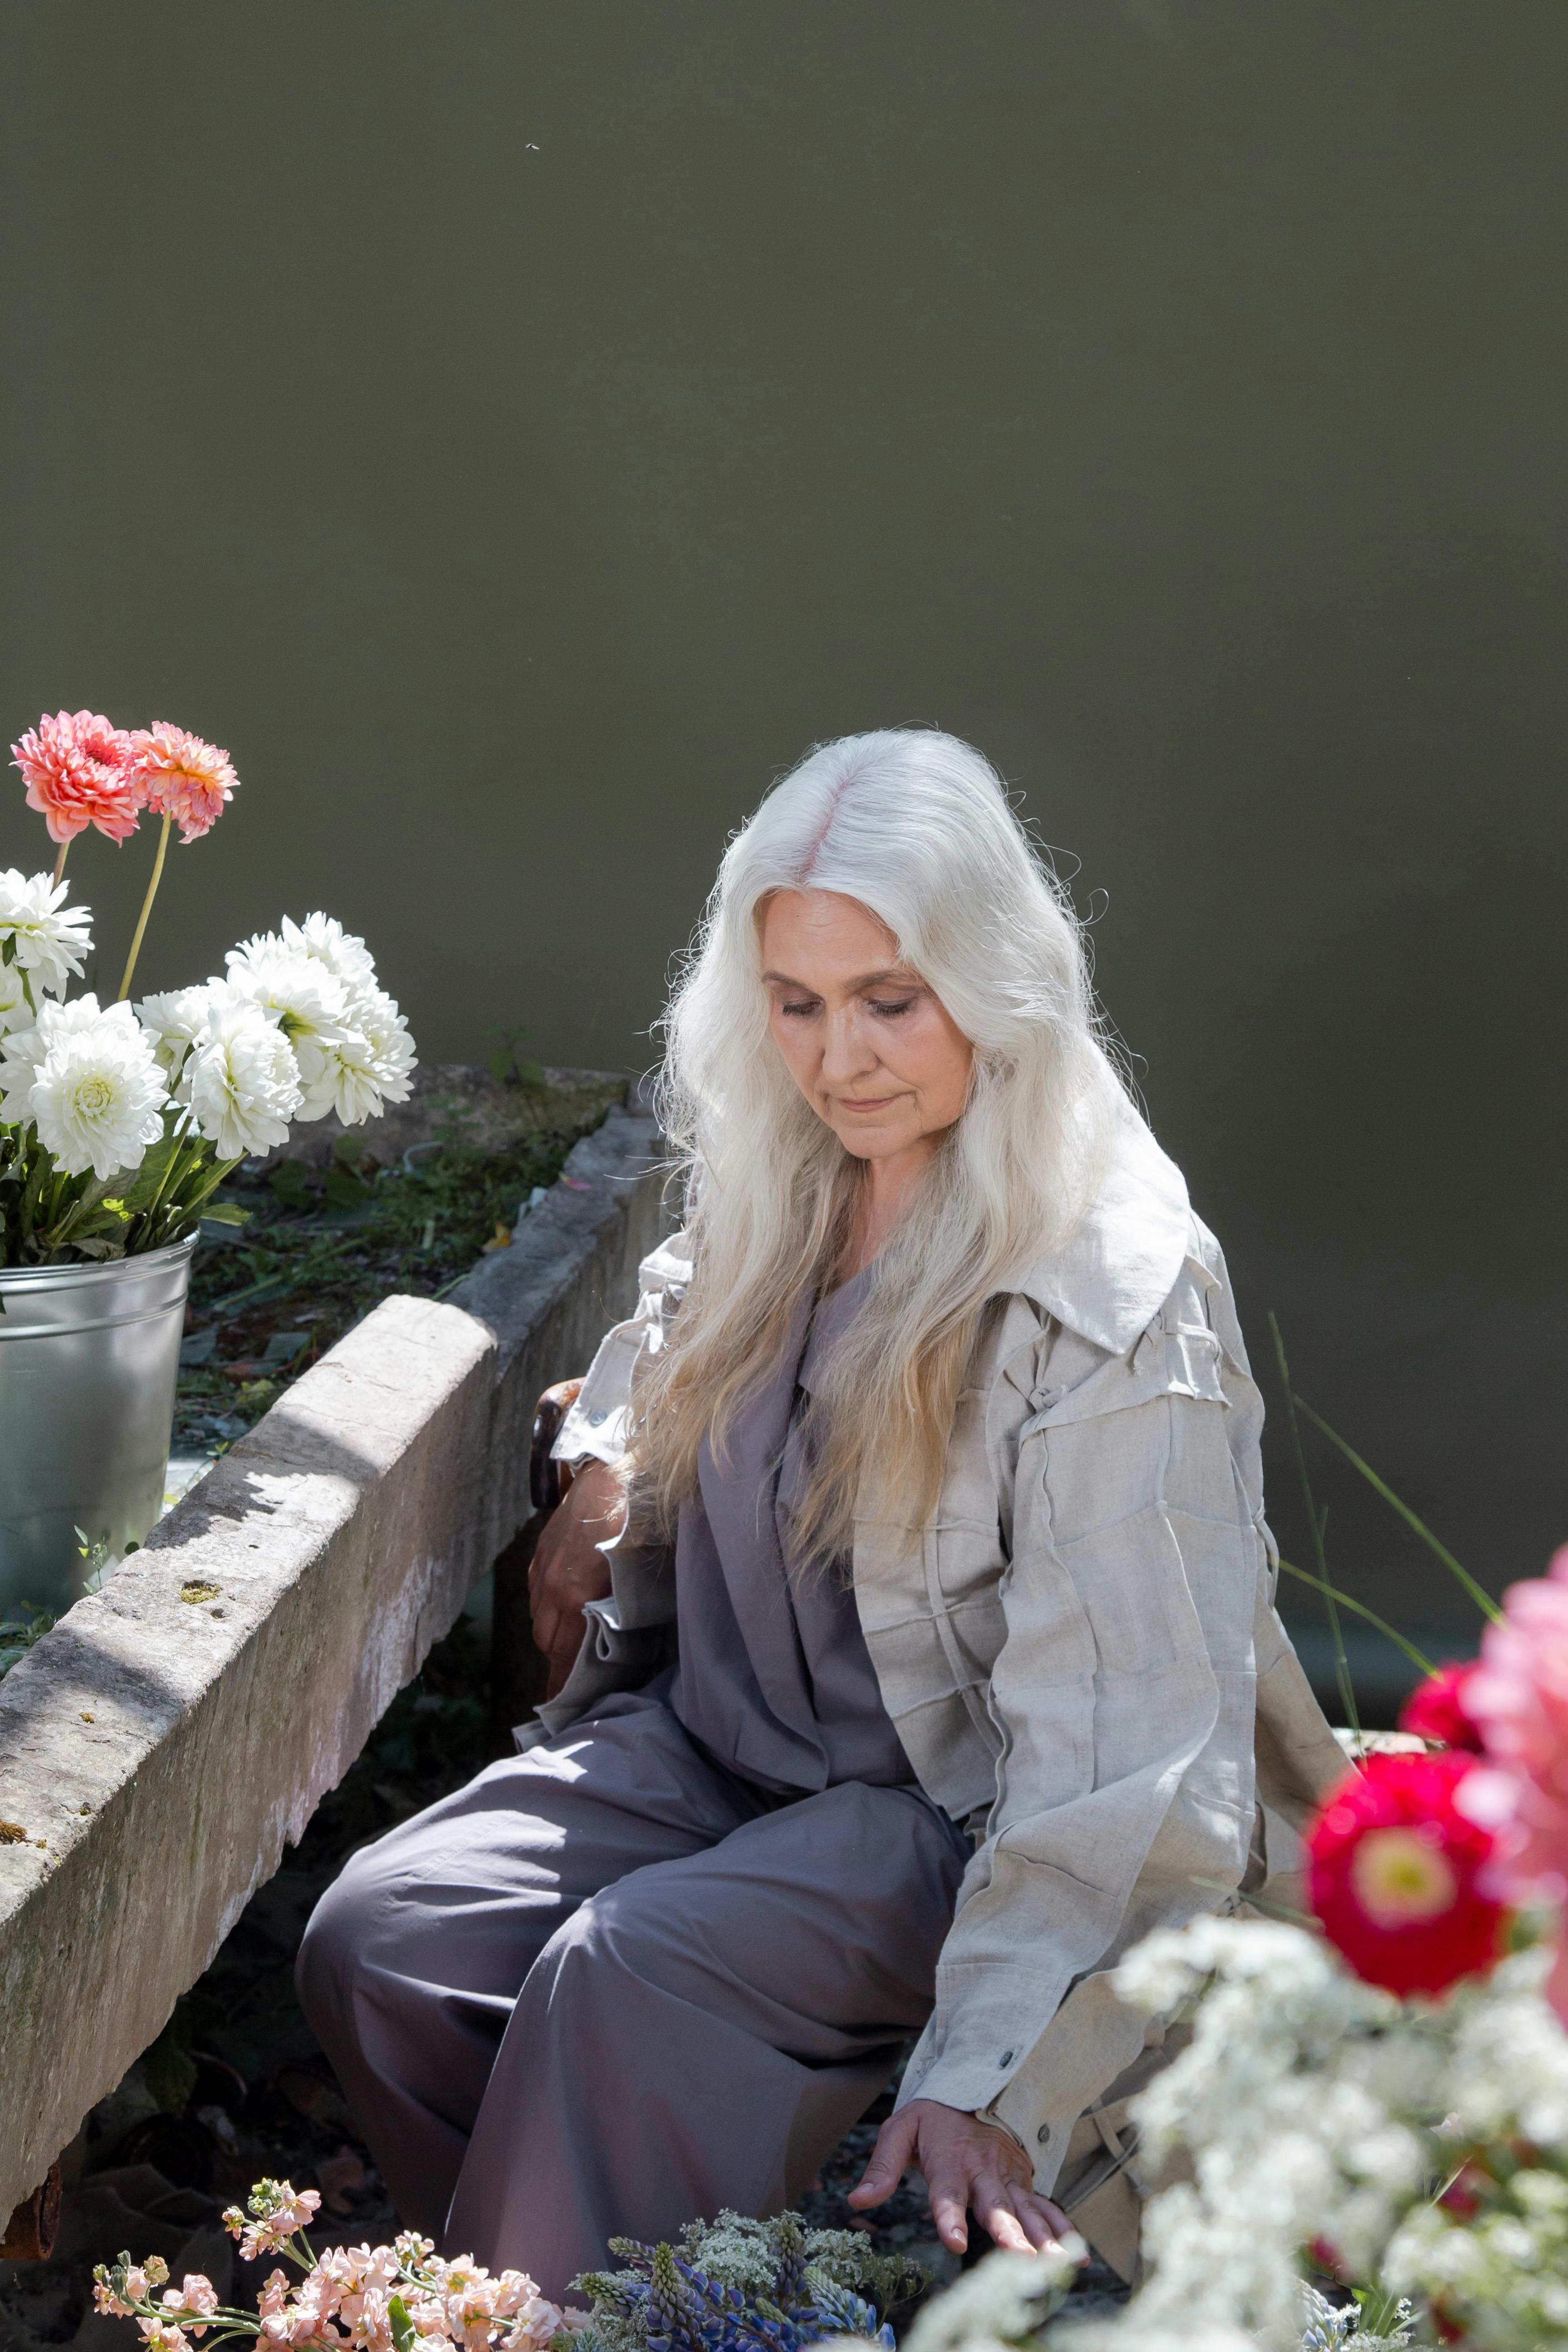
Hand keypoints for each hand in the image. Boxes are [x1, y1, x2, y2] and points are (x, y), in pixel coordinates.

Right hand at [527, 1458, 623, 1697]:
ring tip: (573, 1649)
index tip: (566, 1709)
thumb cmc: (639, 1520)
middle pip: (548, 1643)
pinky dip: (548, 1608)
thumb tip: (627, 1646)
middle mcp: (551, 1587)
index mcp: (575, 1596)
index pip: (563, 1657)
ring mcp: (541, 1568)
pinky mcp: (539, 1551)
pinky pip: (536, 1594)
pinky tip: (564, 1609)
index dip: (563, 1686)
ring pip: (540, 1620)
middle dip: (560, 1666)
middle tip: (579, 1682)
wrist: (614, 1467)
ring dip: (554, 1637)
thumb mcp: (639, 1574)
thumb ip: (627, 1614)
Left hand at [848, 2096, 1071, 2256]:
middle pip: (994, 2204)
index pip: (947, 2192)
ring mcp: (1006, 2177)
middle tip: (1021, 2257)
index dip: (949, 2216)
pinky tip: (1076, 2254)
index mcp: (949, 2160)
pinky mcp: (1022, 2182)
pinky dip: (1061, 2229)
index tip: (954, 2241)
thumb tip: (856, 2201)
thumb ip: (882, 2167)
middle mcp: (982, 2170)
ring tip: (1056, 2263)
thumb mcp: (900, 2130)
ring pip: (1024, 2209)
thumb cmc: (932, 2117)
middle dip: (1007, 2231)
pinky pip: (1043, 2206)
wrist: (972, 2086)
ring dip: (1041, 2236)